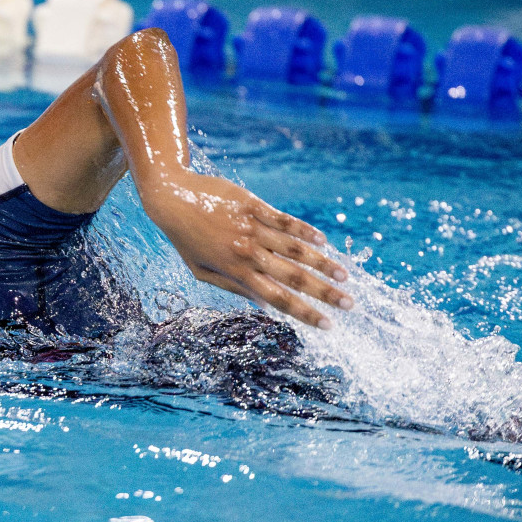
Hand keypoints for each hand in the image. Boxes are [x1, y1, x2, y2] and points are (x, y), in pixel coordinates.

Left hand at [138, 171, 351, 328]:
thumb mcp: (201, 271)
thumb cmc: (185, 238)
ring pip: (295, 249)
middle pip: (294, 278)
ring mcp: (252, 228)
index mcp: (235, 272)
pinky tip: (323, 241)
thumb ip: (232, 288)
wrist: (171, 197)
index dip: (305, 313)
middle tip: (350, 304)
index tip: (328, 324)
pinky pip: (285, 220)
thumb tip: (263, 304)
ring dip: (323, 264)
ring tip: (344, 276)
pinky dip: (305, 232)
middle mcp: (247, 252)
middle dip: (325, 294)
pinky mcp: (254, 205)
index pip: (278, 299)